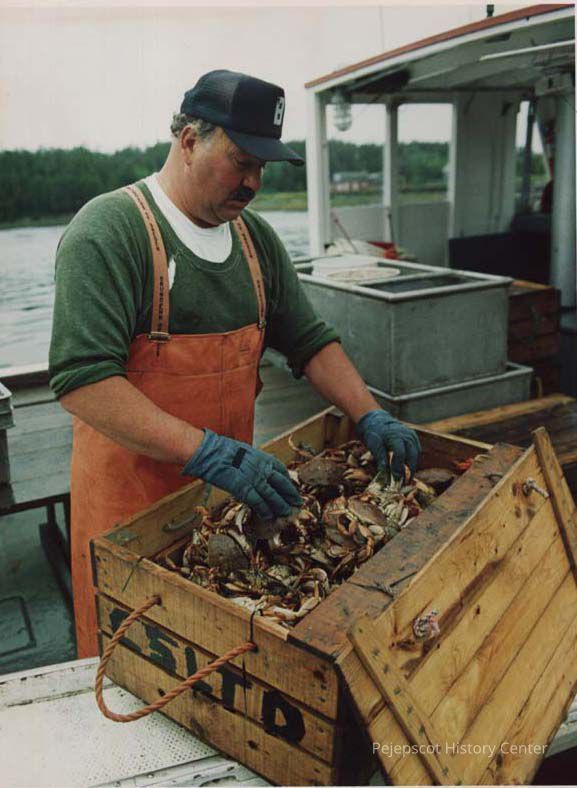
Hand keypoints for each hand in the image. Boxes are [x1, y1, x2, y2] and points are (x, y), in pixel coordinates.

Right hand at [182, 430, 301, 519]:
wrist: (212, 453)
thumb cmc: (223, 451)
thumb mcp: (244, 452)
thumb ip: (253, 462)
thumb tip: (255, 470)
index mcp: (263, 458)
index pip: (281, 470)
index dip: (288, 480)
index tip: (291, 486)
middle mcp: (263, 469)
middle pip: (282, 484)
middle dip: (290, 494)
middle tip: (297, 502)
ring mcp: (255, 480)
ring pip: (273, 496)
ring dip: (281, 506)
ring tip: (287, 513)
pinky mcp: (244, 490)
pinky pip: (258, 503)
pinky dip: (265, 511)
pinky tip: (269, 517)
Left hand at [356, 409, 420, 479]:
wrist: (378, 421)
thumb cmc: (374, 434)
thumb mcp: (374, 445)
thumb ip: (380, 457)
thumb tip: (384, 471)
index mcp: (396, 436)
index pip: (400, 454)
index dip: (398, 467)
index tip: (396, 479)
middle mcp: (407, 435)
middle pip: (412, 456)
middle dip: (409, 470)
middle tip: (404, 483)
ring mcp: (412, 436)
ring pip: (416, 455)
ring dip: (412, 467)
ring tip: (405, 479)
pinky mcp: (414, 438)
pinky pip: (416, 451)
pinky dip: (412, 460)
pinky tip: (406, 469)